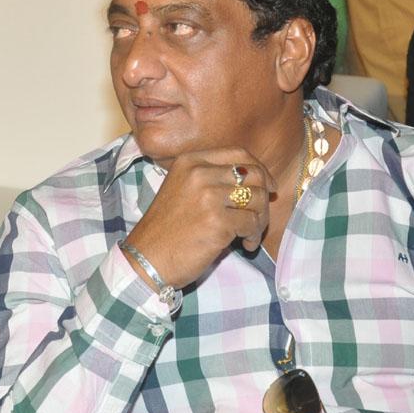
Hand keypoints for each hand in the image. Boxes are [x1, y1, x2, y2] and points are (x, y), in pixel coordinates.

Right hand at [122, 148, 276, 290]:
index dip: (259, 169)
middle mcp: (199, 174)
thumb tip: (259, 180)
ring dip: (260, 220)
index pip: (238, 154)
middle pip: (253, 175)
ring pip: (258, 198)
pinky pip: (252, 223)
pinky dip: (253, 236)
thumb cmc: (167, 229)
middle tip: (259, 217)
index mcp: (190, 162)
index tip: (267, 187)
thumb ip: (212, 178)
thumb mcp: (182, 189)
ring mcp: (208, 196)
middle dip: (264, 197)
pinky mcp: (217, 221)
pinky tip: (244, 245)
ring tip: (250, 234)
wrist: (146, 258)